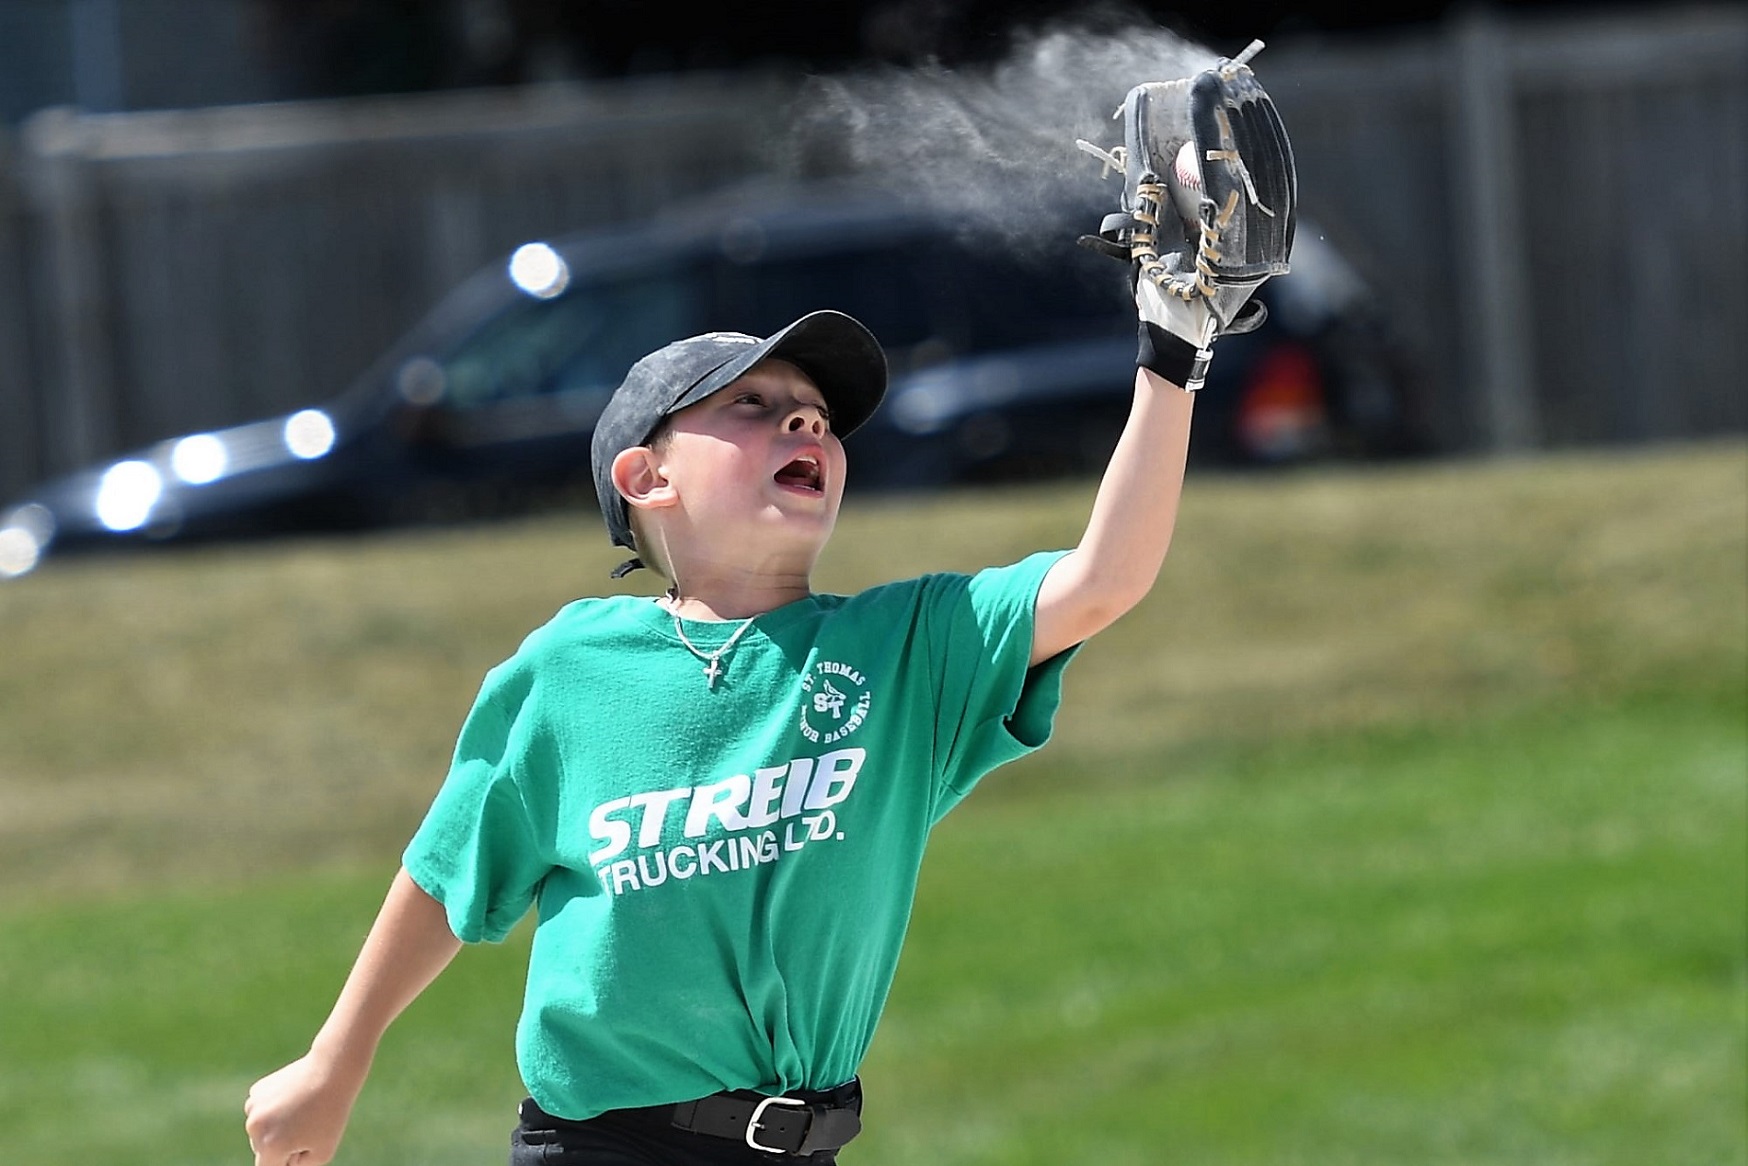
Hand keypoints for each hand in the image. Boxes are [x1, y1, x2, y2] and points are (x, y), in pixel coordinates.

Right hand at [243, 1051, 364, 1165]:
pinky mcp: (256, 1091)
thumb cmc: (330, 1114)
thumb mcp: (322, 1153)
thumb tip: (283, 1164)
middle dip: (282, 1145)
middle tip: (308, 1128)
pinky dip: (275, 1109)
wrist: (332, 1070)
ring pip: (262, 1129)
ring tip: (304, 1111)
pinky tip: (295, 1097)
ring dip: (278, 1127)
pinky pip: (263, 1110)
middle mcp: (255, 1128)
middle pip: (263, 1149)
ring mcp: (253, 1107)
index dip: (285, 1163)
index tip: (299, 1150)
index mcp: (269, 1147)